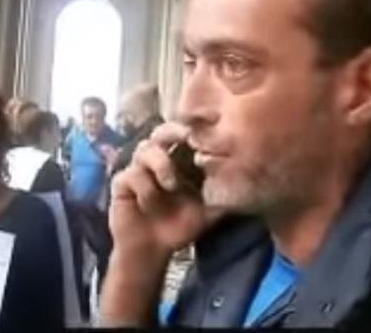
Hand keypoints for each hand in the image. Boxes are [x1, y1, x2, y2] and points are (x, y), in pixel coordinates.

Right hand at [108, 122, 217, 256]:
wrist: (153, 250)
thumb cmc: (181, 226)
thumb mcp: (209, 211)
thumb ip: (225, 195)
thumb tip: (248, 182)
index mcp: (179, 160)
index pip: (186, 134)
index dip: (197, 124)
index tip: (213, 119)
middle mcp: (158, 159)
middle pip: (162, 132)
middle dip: (175, 131)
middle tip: (188, 135)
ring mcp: (138, 169)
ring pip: (145, 149)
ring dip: (161, 165)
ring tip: (172, 186)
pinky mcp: (122, 183)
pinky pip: (132, 175)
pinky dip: (146, 190)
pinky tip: (150, 206)